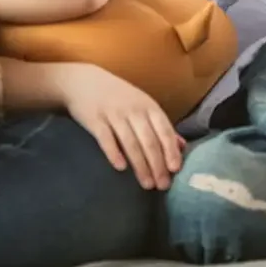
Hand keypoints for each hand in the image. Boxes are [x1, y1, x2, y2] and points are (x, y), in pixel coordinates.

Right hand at [59, 63, 184, 189]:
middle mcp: (133, 109)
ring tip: (147, 184)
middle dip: (158, 164)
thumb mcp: (142, 105)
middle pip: (149, 139)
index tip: (176, 169)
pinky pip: (106, 138)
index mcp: (148, 106)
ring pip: (130, 142)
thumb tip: (181, 146)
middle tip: (163, 185)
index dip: (170, 149)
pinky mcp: (94, 119)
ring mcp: (113, 114)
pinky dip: (114, 152)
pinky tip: (121, 168)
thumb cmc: (118, 97)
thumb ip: (160, 125)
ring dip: (140, 165)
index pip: (164, 129)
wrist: (84, 81)